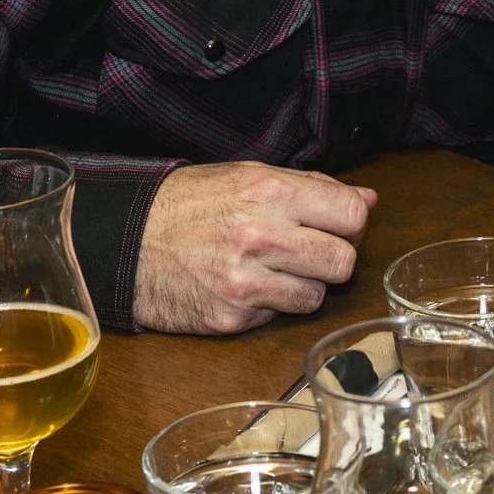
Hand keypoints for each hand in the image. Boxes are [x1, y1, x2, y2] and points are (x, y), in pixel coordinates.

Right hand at [132, 162, 376, 334]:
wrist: (126, 242)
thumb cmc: (188, 204)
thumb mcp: (246, 175)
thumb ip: (311, 186)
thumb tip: (367, 200)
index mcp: (270, 192)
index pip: (351, 215)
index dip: (350, 222)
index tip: (337, 225)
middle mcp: (262, 236)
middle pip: (343, 261)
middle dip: (334, 258)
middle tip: (310, 250)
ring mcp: (246, 282)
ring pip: (317, 296)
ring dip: (304, 285)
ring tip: (275, 268)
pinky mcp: (232, 318)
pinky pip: (279, 315)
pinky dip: (272, 303)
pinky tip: (248, 285)